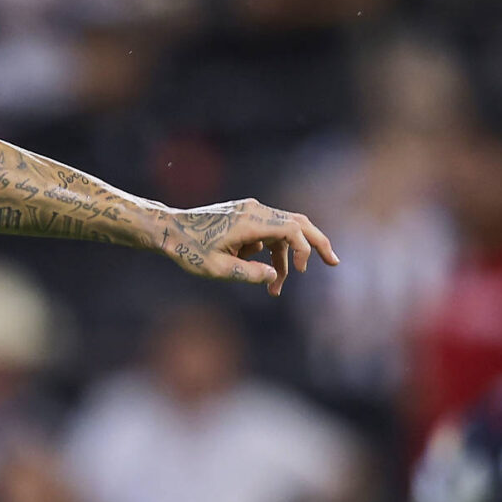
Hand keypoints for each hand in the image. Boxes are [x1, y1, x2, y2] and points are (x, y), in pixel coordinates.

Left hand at [162, 201, 337, 294]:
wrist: (167, 230)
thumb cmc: (188, 249)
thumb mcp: (217, 268)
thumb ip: (249, 273)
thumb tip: (275, 276)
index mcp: (250, 220)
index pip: (292, 229)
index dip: (304, 250)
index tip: (301, 272)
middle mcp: (255, 210)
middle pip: (298, 223)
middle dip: (318, 243)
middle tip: (334, 263)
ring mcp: (251, 211)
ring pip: (282, 233)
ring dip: (284, 260)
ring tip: (275, 291)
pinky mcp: (246, 217)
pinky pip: (268, 234)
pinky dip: (268, 254)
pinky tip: (247, 268)